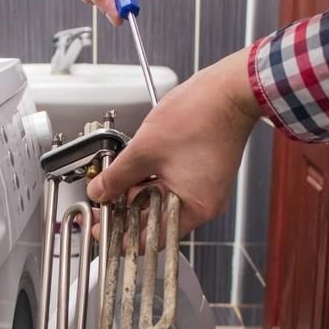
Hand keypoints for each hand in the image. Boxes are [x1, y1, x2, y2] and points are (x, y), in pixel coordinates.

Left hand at [87, 48, 262, 243]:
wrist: (229, 90)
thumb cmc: (201, 116)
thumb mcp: (145, 150)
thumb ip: (117, 176)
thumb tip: (99, 192)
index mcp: (194, 208)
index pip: (152, 239)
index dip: (121, 237)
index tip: (100, 230)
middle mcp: (202, 203)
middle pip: (155, 219)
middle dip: (125, 210)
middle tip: (100, 203)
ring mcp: (203, 187)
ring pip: (160, 199)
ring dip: (135, 192)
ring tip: (111, 181)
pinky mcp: (201, 171)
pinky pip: (170, 184)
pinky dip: (150, 180)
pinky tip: (131, 169)